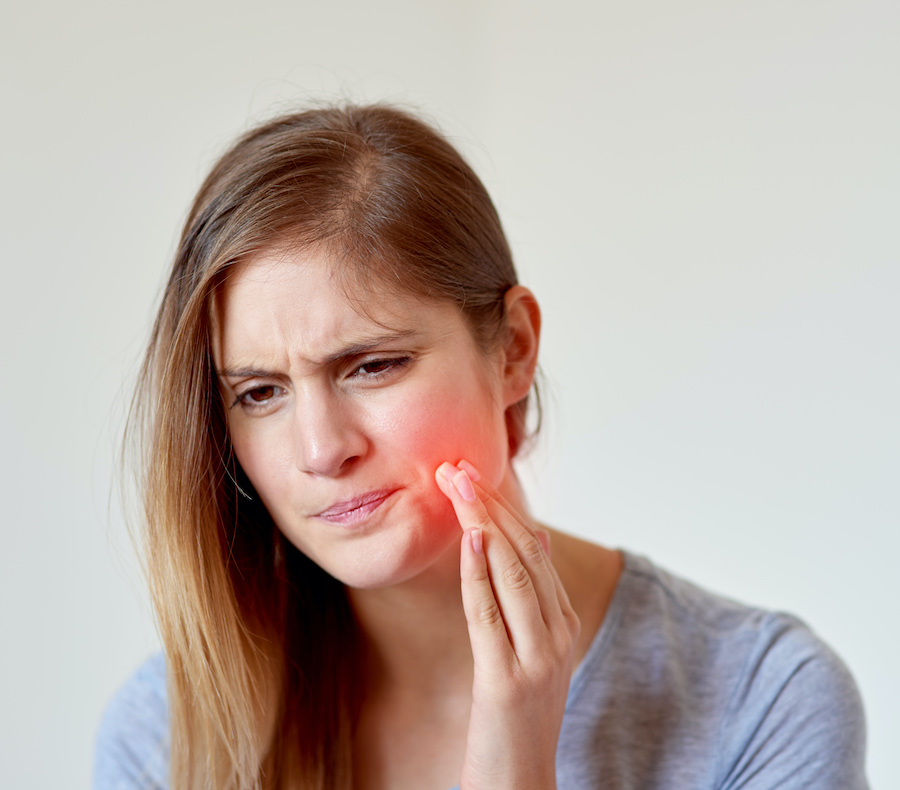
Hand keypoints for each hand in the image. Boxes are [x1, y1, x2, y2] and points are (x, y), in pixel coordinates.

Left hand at [435, 461, 580, 789]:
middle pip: (525, 551)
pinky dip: (479, 572)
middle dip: (490, 504)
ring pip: (512, 572)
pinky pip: (490, 614)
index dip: (503, 505)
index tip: (473, 472)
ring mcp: (538, 657)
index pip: (534, 548)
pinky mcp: (508, 680)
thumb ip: (527, 596)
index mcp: (562, 620)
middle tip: (458, 466)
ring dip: (482, 522)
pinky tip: (469, 539)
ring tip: (457, 485)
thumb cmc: (515, 713)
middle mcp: (558, 632)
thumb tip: (525, 535)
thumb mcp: (528, 648)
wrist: (520, 783)